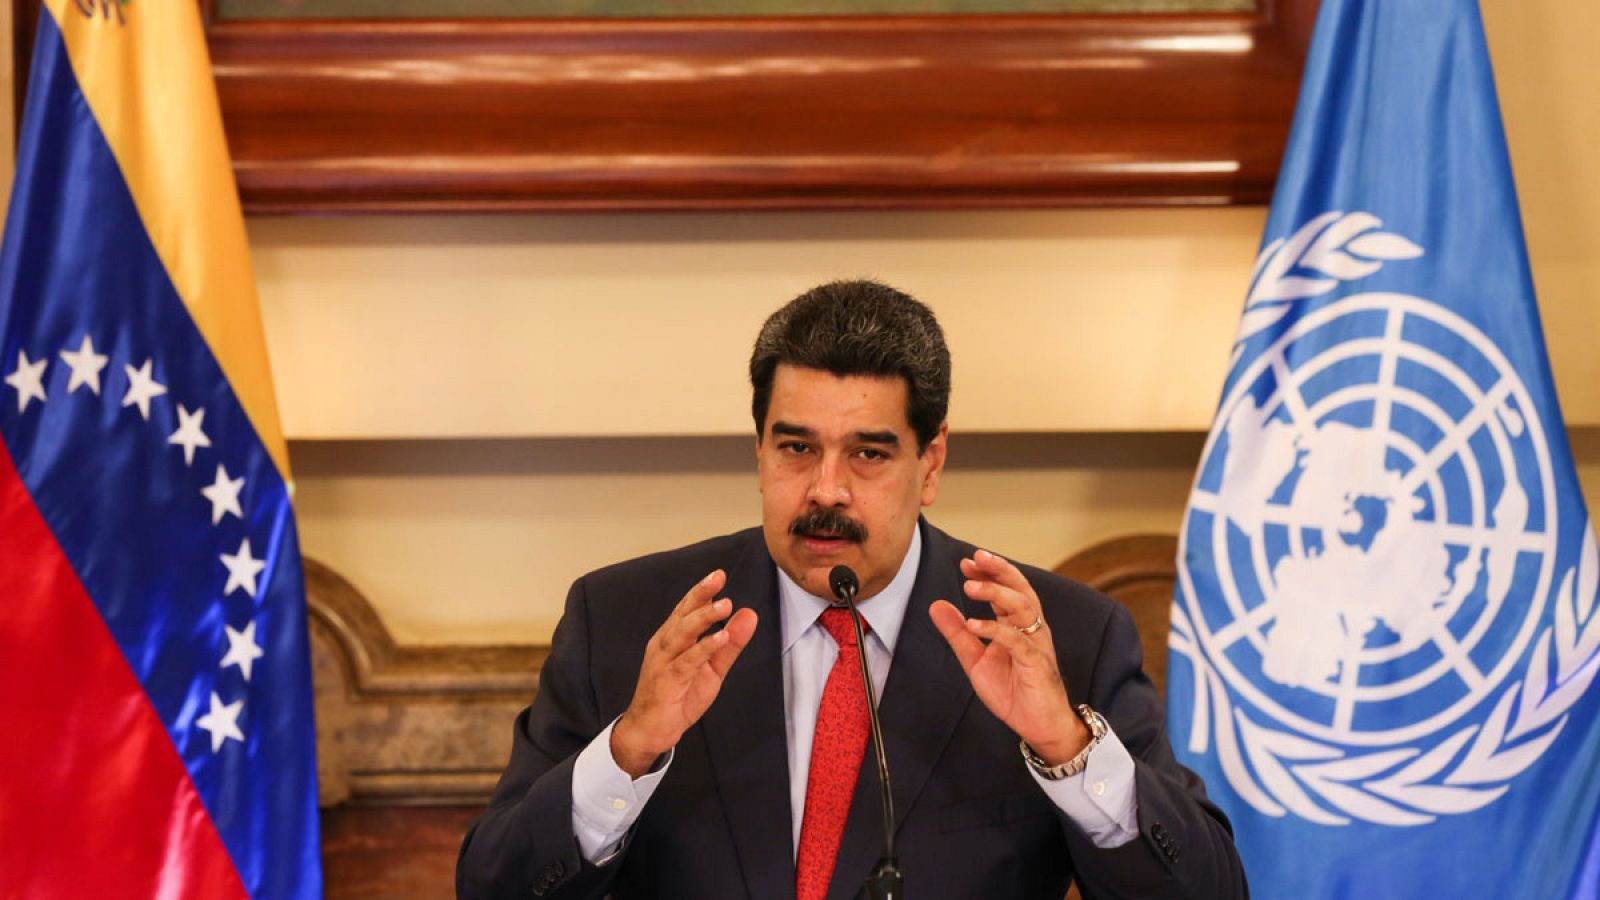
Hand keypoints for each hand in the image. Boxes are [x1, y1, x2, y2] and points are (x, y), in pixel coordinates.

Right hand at [611, 570, 758, 777]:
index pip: (687, 609)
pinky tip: (719, 639)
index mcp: (673, 639)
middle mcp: (664, 645)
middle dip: (700, 595)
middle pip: (682, 615)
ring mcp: (663, 662)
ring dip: (702, 618)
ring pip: (682, 634)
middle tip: (718, 578)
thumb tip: (748, 615)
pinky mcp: (666, 682)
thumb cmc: (677, 697)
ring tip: (724, 606)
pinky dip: (702, 649)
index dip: (702, 591)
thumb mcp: (712, 669)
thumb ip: (730, 643)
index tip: (719, 574)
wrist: (651, 731)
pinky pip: (685, 662)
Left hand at [929, 550, 1088, 765]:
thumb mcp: (976, 660)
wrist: (1038, 725)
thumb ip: (958, 633)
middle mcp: (1030, 629)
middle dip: (998, 570)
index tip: (966, 562)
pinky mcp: (1036, 663)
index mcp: (1017, 625)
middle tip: (975, 558)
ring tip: (969, 586)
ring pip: (1021, 608)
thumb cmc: (1013, 691)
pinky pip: (1017, 641)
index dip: (989, 572)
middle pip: (1019, 589)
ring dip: (995, 593)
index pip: (1006, 589)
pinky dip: (995, 629)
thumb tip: (936, 605)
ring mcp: (1035, 644)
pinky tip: (974, 623)